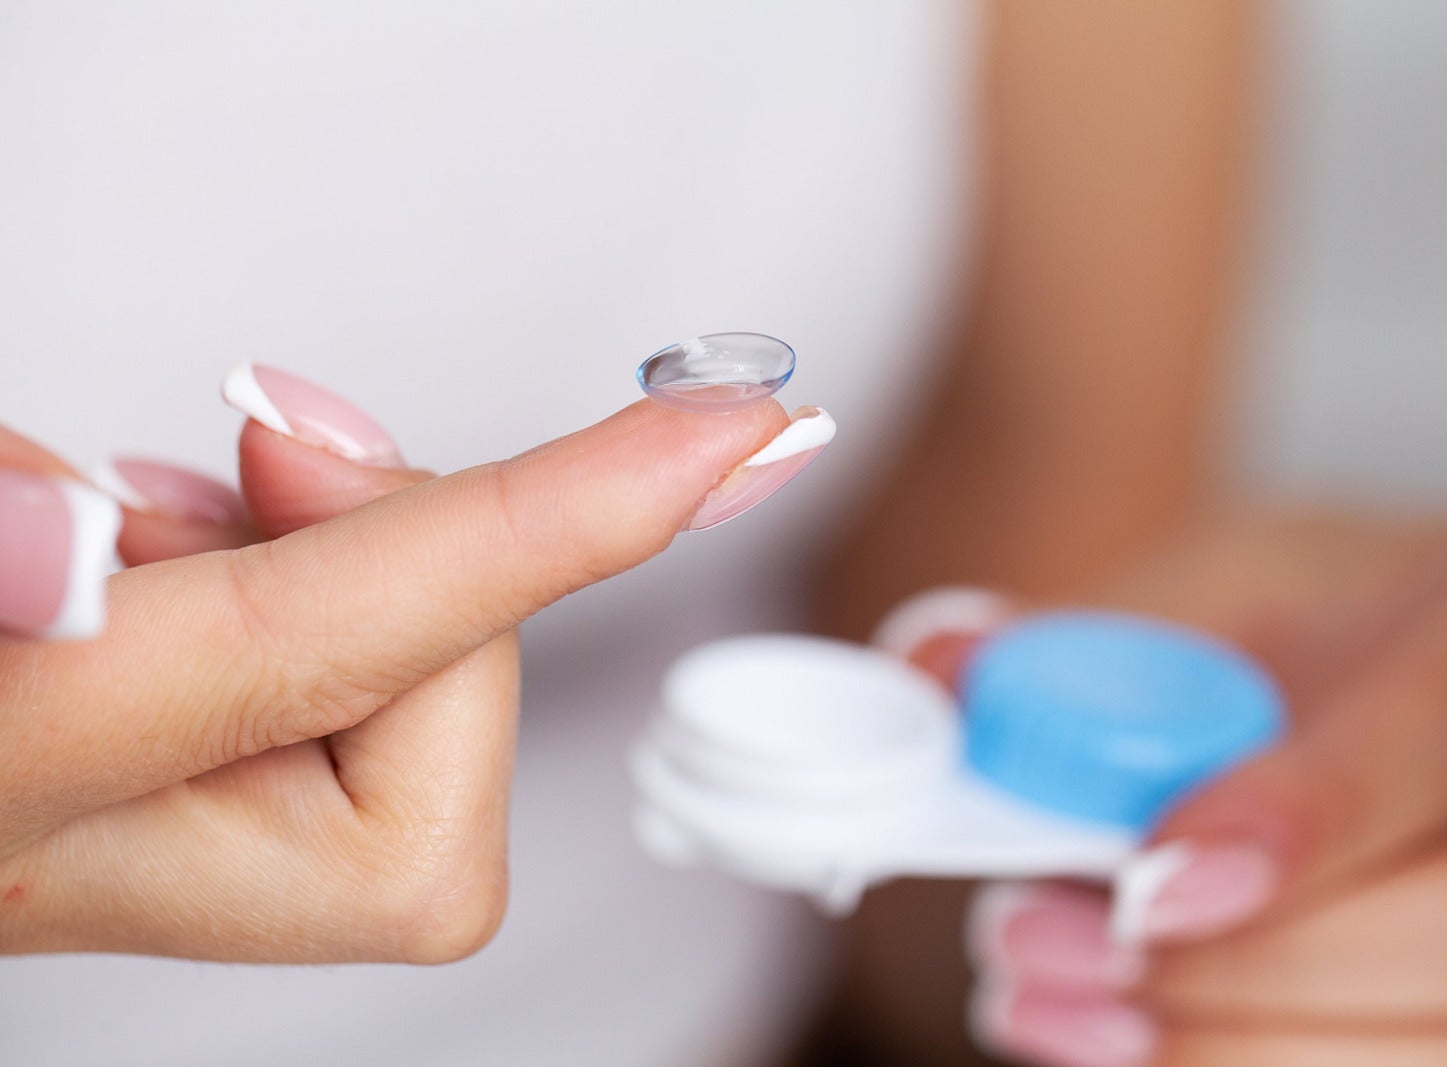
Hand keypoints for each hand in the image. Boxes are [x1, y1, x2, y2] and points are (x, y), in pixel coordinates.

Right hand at [0, 366, 820, 961]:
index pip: (346, 645)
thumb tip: (64, 558)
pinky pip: (313, 721)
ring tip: (194, 488)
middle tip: (272, 441)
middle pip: (419, 790)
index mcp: (10, 782)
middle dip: (407, 580)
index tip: (737, 433)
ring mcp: (109, 859)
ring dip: (334, 572)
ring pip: (382, 745)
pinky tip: (177, 544)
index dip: (558, 524)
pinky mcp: (128, 820)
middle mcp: (76, 862)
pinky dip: (288, 598)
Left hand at [899, 513, 1446, 1064]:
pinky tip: (1127, 1049)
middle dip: (1231, 972)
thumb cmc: (1378, 631)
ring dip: (1228, 1049)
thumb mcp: (1248, 583)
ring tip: (1043, 1001)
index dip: (1298, 826)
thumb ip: (1105, 632)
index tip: (1143, 882)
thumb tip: (938, 663)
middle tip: (1025, 944)